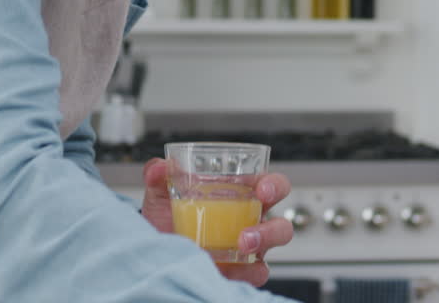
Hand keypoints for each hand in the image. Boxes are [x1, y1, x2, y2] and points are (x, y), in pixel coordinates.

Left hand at [141, 158, 294, 285]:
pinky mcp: (242, 271)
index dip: (273, 185)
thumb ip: (157, 176)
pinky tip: (228, 269)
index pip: (269, 185)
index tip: (262, 188)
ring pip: (274, 246)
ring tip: (240, 244)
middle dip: (273, 225)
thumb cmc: (168, 219)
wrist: (156, 251)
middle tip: (251, 226)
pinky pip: (257, 273)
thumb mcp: (160, 195)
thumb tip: (160, 167)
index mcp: (239, 195)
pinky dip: (246, 272)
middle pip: (282, 219)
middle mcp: (250, 220)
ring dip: (264, 242)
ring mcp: (249, 248)